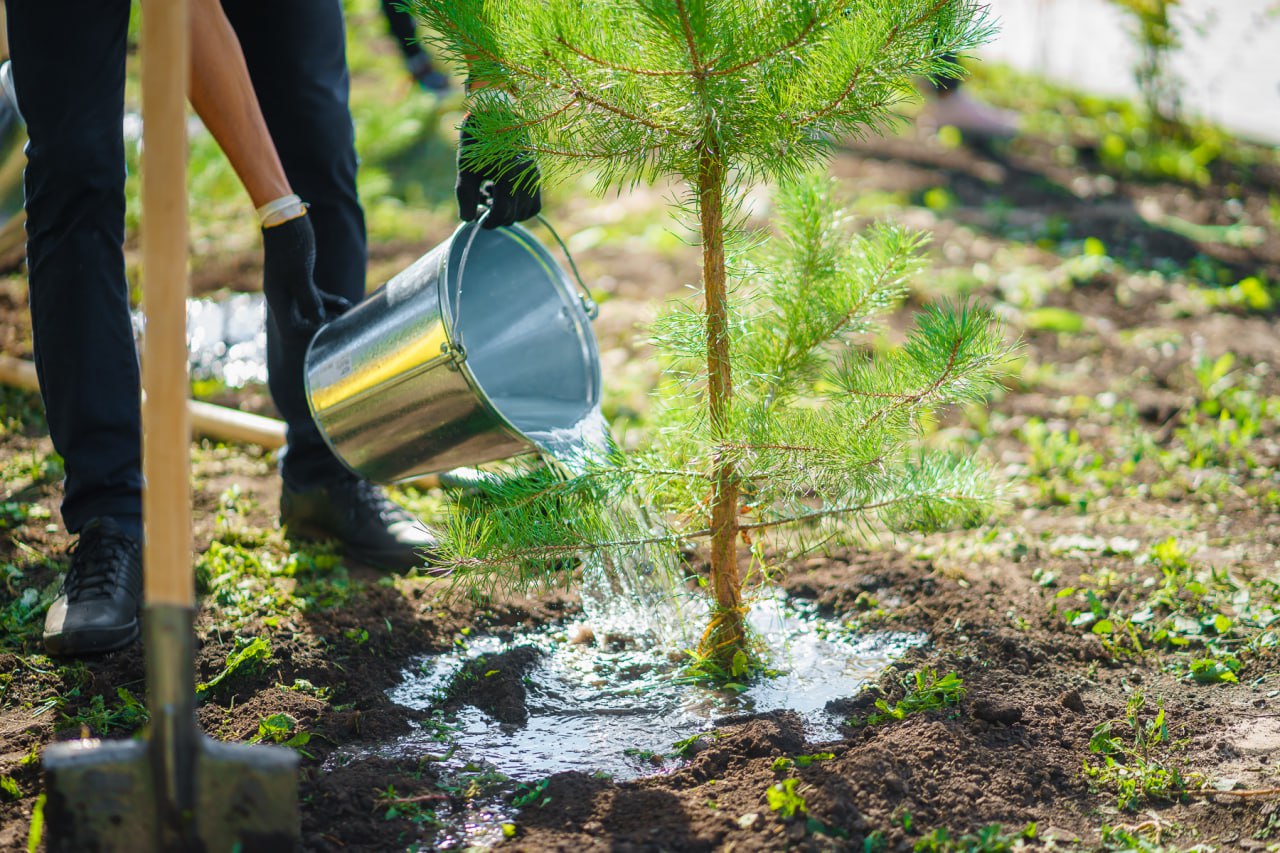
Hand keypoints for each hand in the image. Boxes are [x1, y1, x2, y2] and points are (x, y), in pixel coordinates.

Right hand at [261, 212, 349, 337]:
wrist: (285, 219)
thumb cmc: (291, 245)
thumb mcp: (301, 274)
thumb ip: (308, 299)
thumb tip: (318, 322)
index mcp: (278, 298)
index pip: (291, 329)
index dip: (310, 334)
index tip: (329, 328)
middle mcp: (283, 296)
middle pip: (302, 322)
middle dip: (323, 325)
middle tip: (344, 324)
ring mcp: (291, 288)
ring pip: (312, 309)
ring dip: (331, 313)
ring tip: (349, 312)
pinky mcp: (300, 278)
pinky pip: (316, 296)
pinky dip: (330, 301)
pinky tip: (346, 303)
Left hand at [455, 112, 540, 228]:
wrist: (498, 115)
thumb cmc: (478, 140)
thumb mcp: (466, 166)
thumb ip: (466, 195)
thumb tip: (467, 219)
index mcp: (508, 174)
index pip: (502, 213)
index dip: (488, 221)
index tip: (475, 218)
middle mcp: (526, 177)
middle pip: (513, 216)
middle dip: (495, 217)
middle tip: (479, 203)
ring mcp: (534, 176)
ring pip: (526, 213)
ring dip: (508, 213)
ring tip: (491, 195)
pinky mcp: (536, 175)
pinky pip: (533, 204)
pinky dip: (519, 207)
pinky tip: (503, 194)